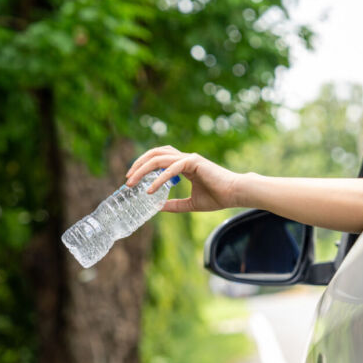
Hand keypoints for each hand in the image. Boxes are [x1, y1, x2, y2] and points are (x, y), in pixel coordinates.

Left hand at [125, 146, 239, 211]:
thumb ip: (174, 205)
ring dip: (143, 169)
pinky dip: (159, 179)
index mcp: (184, 165)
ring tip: (132, 182)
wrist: (235, 194)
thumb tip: (157, 208)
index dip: (143, 165)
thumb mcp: (190, 204)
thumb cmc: (218, 197)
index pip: (158, 158)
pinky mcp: (194, 163)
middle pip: (155, 153)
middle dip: (138, 164)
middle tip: (127, 179)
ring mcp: (189, 158)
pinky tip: (150, 190)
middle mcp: (184, 158)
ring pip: (159, 158)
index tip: (132, 179)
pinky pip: (171, 168)